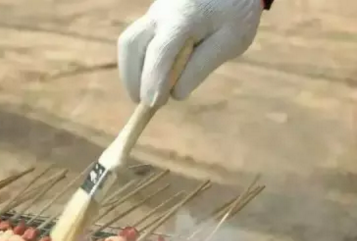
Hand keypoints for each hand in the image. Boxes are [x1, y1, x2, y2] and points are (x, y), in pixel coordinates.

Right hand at [118, 0, 263, 106]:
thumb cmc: (235, 12)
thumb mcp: (231, 42)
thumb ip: (201, 67)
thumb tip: (175, 93)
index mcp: (184, 18)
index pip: (160, 51)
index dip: (152, 79)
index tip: (151, 104)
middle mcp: (161, 13)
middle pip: (130, 45)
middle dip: (132, 78)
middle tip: (144, 103)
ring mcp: (153, 12)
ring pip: (128, 43)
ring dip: (131, 72)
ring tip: (146, 93)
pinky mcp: (152, 17)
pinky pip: (136, 41)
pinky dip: (138, 62)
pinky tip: (152, 76)